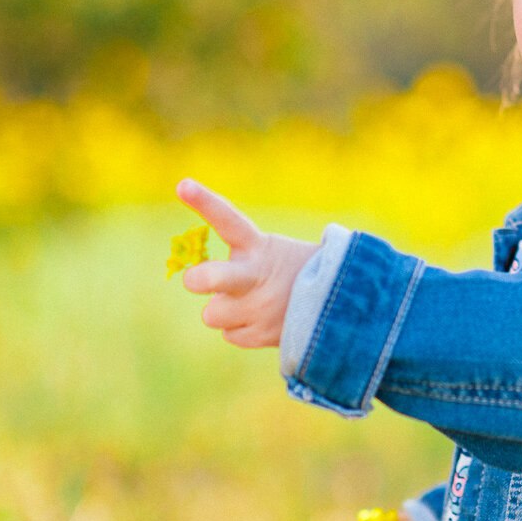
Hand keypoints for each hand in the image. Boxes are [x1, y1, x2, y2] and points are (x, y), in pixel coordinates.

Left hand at [175, 178, 318, 347]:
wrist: (339, 304)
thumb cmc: (294, 270)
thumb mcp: (273, 251)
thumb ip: (237, 259)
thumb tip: (196, 279)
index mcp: (259, 246)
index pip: (228, 220)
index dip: (204, 202)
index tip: (182, 185)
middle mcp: (255, 277)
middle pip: (212, 279)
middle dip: (199, 279)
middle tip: (194, 279)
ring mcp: (258, 308)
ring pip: (212, 313)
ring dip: (225, 309)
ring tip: (253, 302)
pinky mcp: (260, 335)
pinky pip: (230, 333)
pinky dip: (242, 327)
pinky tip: (264, 318)